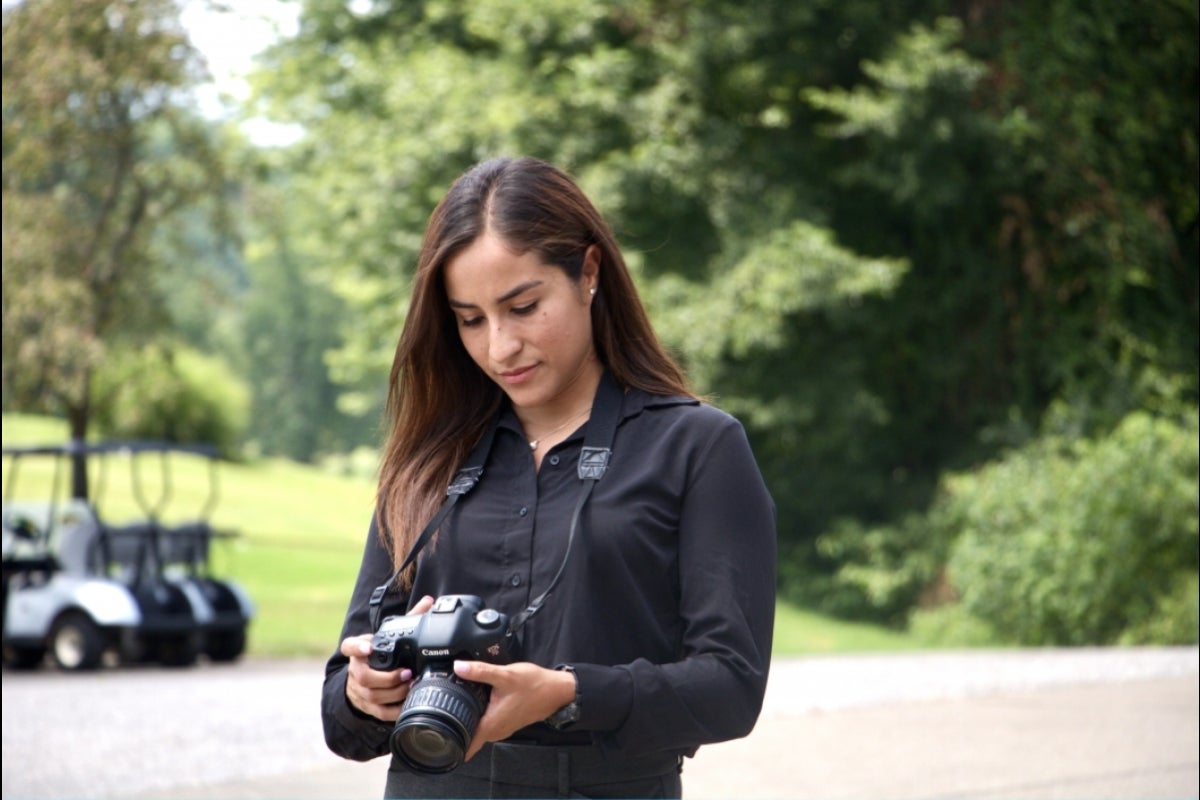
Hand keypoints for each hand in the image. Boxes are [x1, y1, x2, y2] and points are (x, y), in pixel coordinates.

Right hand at [341, 595, 434, 720]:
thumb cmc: (380, 654)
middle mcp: (356, 671)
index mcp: (358, 651)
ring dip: (394, 693)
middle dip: (387, 678)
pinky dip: (394, 710)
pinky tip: (407, 703)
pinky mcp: (367, 706)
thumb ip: (408, 618)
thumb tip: (430, 601)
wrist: (365, 677)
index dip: (357, 648)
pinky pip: (379, 712)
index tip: (368, 648)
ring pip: (372, 695)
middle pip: (364, 677)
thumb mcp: (390, 636)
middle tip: (406, 673)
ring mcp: (359, 690)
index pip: (349, 646)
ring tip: (411, 686)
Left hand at [453, 660, 576, 760]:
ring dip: (468, 719)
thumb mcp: (504, 675)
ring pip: (478, 728)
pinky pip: (488, 723)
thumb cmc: (534, 686)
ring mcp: (502, 727)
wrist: (556, 691)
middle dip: (454, 725)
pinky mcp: (507, 721)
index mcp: (491, 725)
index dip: (449, 743)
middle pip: (468, 735)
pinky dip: (480, 715)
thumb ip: (480, 671)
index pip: (465, 745)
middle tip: (441, 710)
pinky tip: (478, 701)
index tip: (435, 738)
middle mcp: (496, 730)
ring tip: (456, 703)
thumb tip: (458, 667)